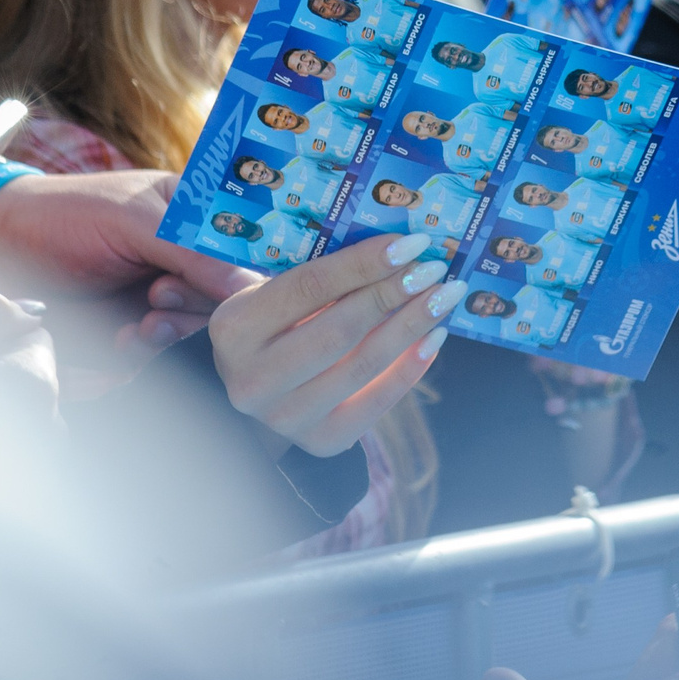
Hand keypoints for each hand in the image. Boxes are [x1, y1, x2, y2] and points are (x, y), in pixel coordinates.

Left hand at [0, 168, 256, 350]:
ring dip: (175, 335)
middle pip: (231, 302)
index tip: (230, 293)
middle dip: (203, 309)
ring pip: (200, 335)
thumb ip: (193, 251)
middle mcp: (189, 260)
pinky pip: (164, 357)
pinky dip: (148, 355)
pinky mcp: (138, 334)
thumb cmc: (65, 213)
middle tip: (160, 297)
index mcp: (199, 216)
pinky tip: (123, 340)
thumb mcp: (134, 220)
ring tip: (141, 323)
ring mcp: (165, 299)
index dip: (250, 277)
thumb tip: (252, 288)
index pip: (251, 251)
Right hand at [208, 233, 459, 455]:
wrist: (256, 388)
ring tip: (445, 297)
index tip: (411, 243)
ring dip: (412, 326)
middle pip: (340, 328)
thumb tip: (387, 237)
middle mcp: (252, 378)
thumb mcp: (266, 290)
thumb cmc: (271, 324)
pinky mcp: (320, 442)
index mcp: (233, 328)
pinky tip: (435, 337)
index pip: (309, 287)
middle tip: (434, 269)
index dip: (364, 263)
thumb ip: (305, 264)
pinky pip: (377, 404)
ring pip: (363, 364)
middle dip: (394, 293)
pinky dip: (411, 368)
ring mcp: (284, 418)